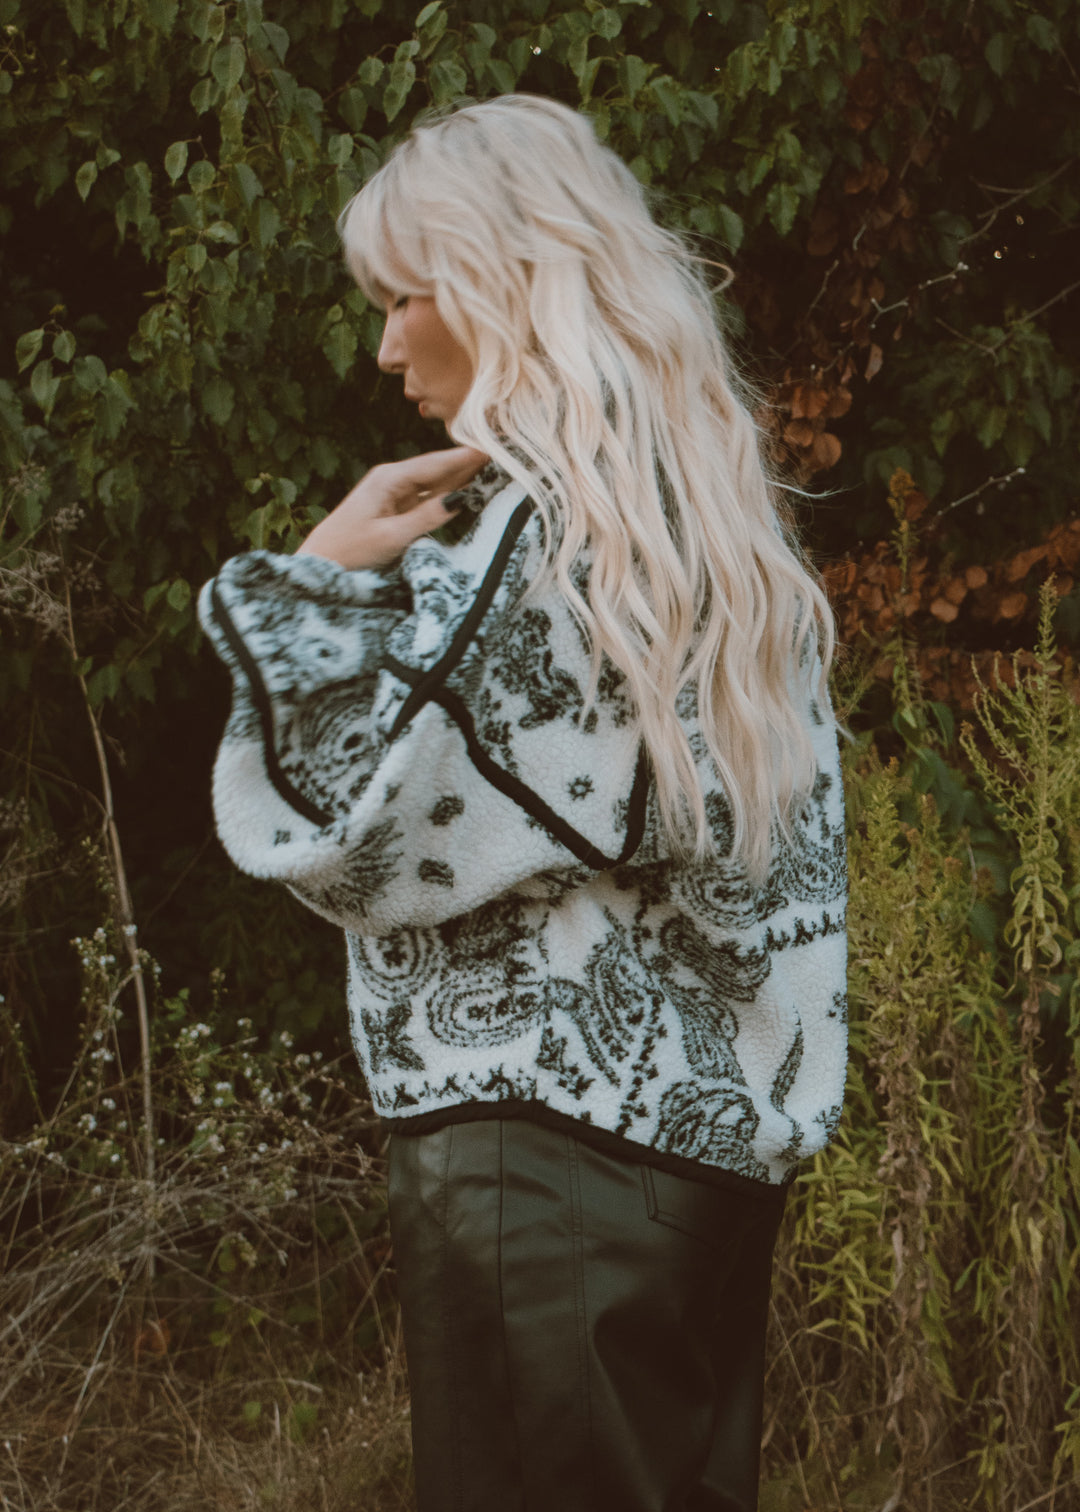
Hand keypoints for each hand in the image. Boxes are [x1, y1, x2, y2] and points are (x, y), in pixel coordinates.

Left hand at [296, 446, 487, 568]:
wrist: (322, 562)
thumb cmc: (351, 551)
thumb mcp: (392, 537)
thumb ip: (426, 518)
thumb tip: (459, 499)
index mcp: (389, 478)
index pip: (436, 464)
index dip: (465, 456)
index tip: (492, 447)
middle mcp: (391, 479)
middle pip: (437, 467)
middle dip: (467, 461)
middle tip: (500, 452)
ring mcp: (393, 492)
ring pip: (434, 480)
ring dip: (460, 474)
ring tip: (490, 465)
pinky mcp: (394, 506)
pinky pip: (426, 495)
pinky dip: (447, 490)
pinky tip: (465, 486)